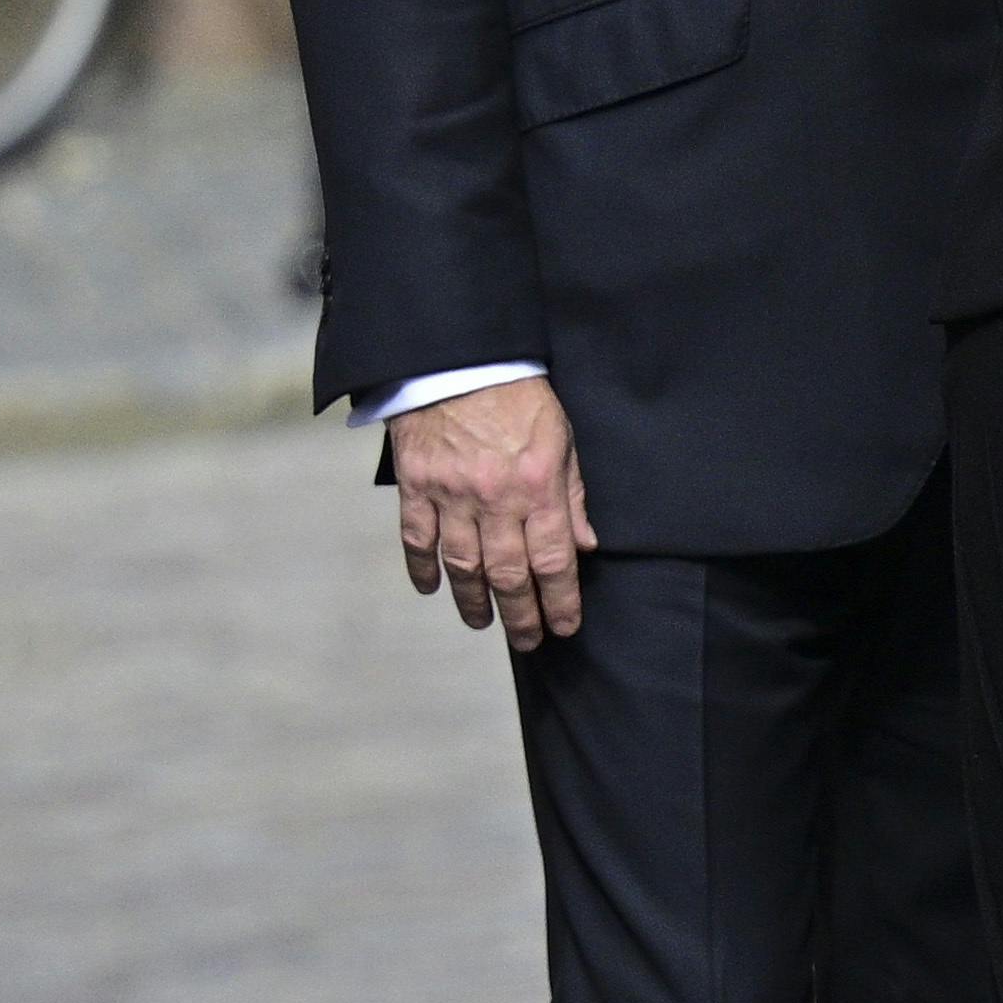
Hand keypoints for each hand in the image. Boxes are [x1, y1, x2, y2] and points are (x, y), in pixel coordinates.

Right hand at [390, 372, 594, 647]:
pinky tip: (431, 588)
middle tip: (528, 641)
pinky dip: (422, 568)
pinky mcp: (416, 485)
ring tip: (483, 623)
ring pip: (462, 565)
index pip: (554, 561)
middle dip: (521, 615)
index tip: (565, 626)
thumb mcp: (564, 439)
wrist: (457, 361)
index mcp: (538, 487)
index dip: (561, 601)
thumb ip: (574, 496)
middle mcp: (495, 498)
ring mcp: (451, 494)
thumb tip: (586, 547)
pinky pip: (417, 538)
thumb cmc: (519, 397)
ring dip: (473, 601)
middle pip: (509, 574)